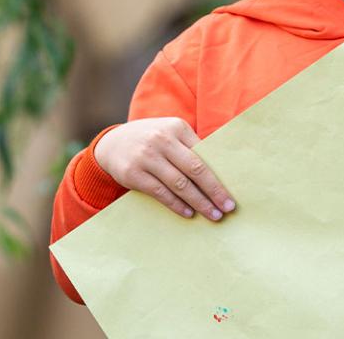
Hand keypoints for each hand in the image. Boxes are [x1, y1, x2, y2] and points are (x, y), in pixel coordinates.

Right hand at [93, 117, 235, 220]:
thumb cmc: (150, 141)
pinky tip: (189, 213)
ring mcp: (146, 156)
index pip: (204, 155)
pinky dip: (177, 205)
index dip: (219, 175)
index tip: (232, 193)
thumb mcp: (169, 134)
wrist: (111, 143)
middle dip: (214, 191)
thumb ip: (189, 147)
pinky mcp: (133, 173)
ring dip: (199, 202)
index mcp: (176, 127)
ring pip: (179, 184)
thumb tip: (220, 174)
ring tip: (212, 215)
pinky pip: (161, 193)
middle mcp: (162, 139)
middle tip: (228, 208)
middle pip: (195, 169)